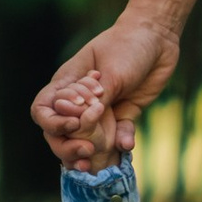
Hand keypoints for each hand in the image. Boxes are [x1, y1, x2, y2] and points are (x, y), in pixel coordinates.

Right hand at [31, 10, 181, 167]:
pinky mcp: (122, 115)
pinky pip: (117, 135)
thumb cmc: (128, 46)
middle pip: (59, 132)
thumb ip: (100, 97)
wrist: (157, 38)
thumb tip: (89, 122)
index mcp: (67, 83)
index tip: (73, 124)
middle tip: (86, 151)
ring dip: (89, 152)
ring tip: (96, 164)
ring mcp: (100, 110)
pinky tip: (126, 143)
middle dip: (67, 146)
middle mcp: (79, 100)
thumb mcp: (113, 71)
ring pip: (85, 139)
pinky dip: (121, 141)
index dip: (52, 122)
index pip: (43, 108)